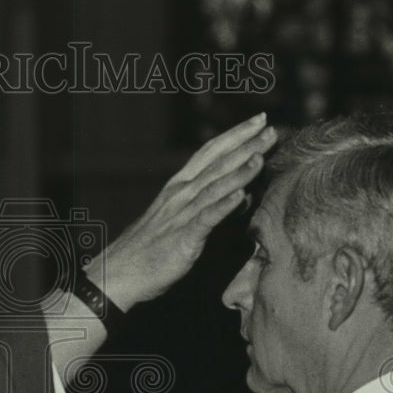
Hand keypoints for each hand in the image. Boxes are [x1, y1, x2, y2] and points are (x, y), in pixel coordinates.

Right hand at [87, 113, 276, 310]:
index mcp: (179, 186)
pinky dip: (224, 205)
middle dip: (245, 145)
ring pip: (214, 187)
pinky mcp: (183, 238)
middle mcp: (180, 194)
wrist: (120, 271)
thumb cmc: (151, 248)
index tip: (259, 120)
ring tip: (261, 156)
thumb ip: (211, 205)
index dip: (235, 135)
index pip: (210, 152)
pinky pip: (206, 219)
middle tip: (271, 128)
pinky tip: (241, 195)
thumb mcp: (183, 219)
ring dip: (239, 171)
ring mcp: (181, 214)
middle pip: (217, 163)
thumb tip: (241, 195)